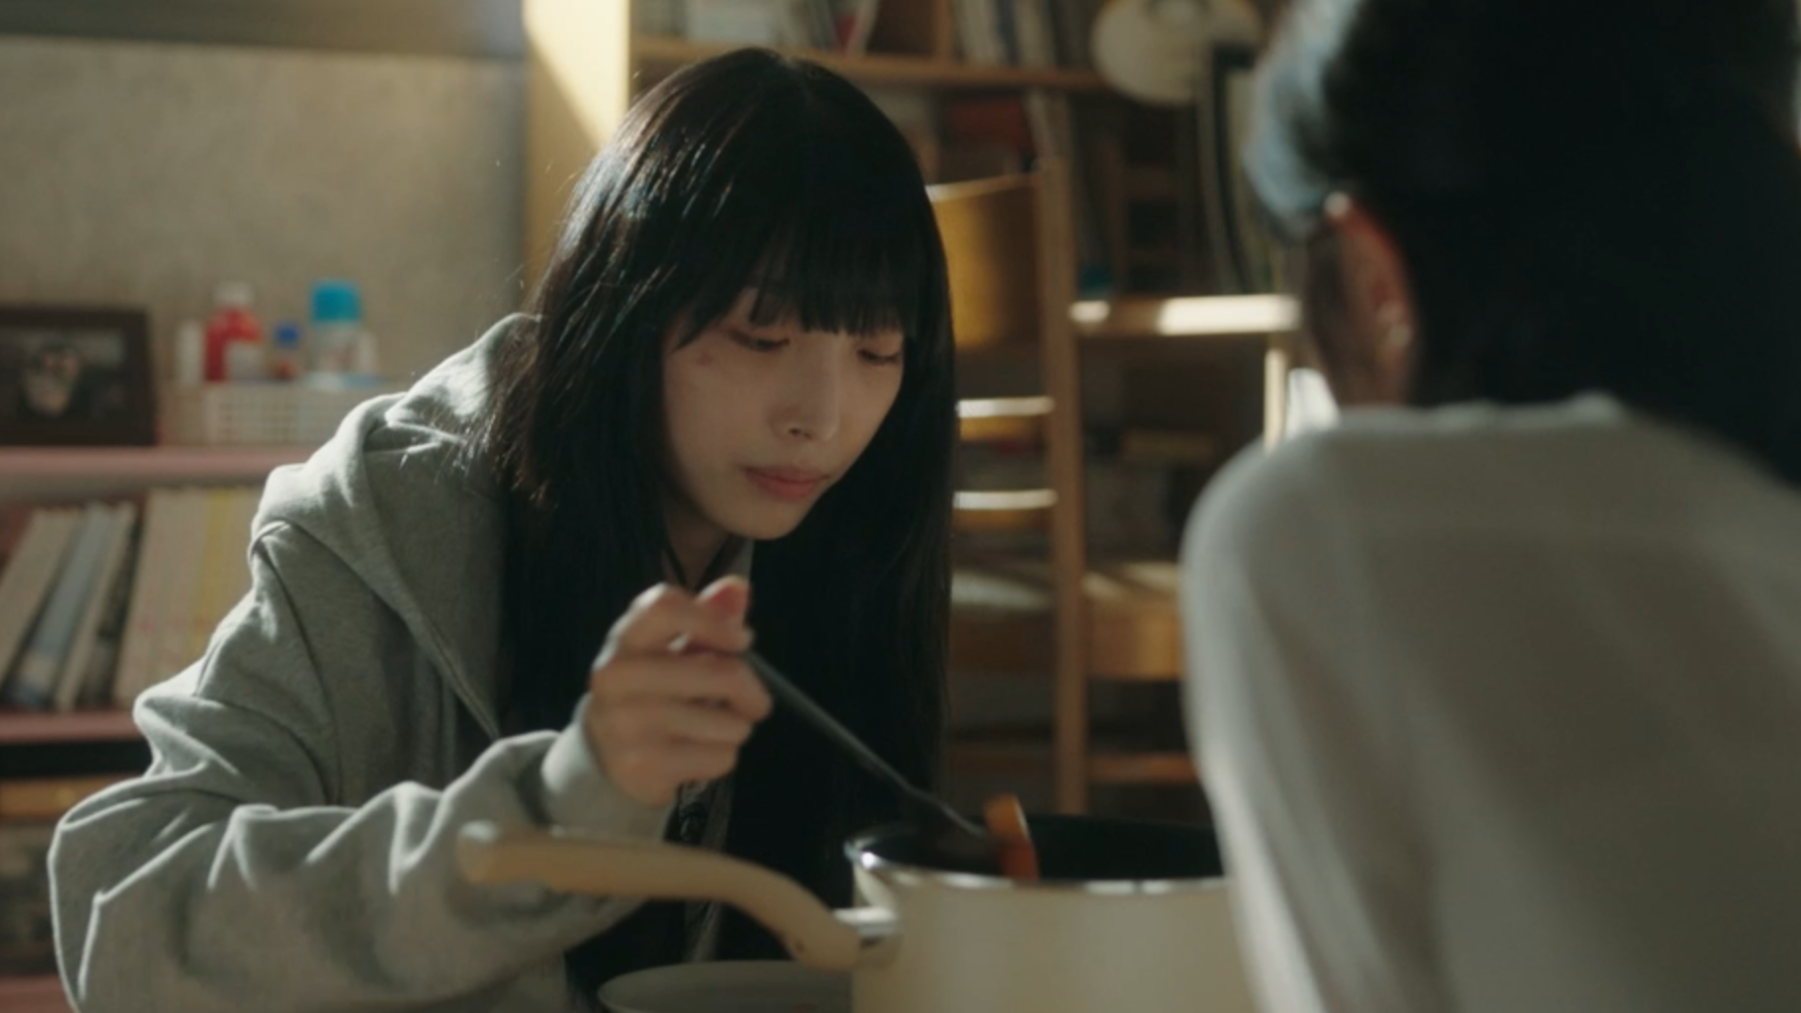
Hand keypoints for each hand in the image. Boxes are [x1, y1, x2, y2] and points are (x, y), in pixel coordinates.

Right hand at [583, 576, 771, 807]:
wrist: (605, 753)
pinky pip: (717, 757)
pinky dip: (723, 756)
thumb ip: (707, 615)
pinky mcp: (642, 765)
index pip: (665, 608)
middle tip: (754, 700)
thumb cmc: (651, 688)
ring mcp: (626, 724)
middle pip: (718, 673)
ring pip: (725, 722)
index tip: (743, 639)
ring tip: (717, 726)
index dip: (714, 620)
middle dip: (750, 689)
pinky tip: (701, 752)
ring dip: (737, 726)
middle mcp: (617, 677)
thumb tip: (739, 587)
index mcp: (625, 639)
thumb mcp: (671, 647)